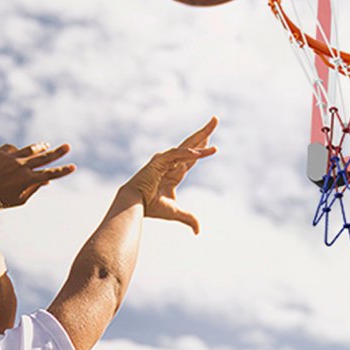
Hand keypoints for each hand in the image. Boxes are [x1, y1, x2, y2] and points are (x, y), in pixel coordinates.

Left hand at [0, 142, 75, 207]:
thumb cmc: (0, 200)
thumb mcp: (20, 199)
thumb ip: (34, 188)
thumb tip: (47, 181)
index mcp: (27, 180)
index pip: (50, 174)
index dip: (63, 171)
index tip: (73, 166)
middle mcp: (21, 167)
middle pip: (44, 157)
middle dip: (58, 152)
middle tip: (67, 146)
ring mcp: (11, 158)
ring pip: (30, 149)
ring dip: (40, 147)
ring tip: (45, 145)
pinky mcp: (0, 153)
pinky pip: (13, 148)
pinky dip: (16, 151)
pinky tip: (16, 155)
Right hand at [122, 118, 217, 233]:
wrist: (133, 205)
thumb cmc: (150, 206)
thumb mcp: (175, 212)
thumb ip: (188, 218)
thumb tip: (198, 231)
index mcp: (174, 171)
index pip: (192, 157)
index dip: (203, 148)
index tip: (213, 141)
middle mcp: (171, 162)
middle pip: (192, 144)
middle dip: (204, 132)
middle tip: (215, 119)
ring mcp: (165, 159)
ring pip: (188, 146)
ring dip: (201, 137)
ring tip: (213, 125)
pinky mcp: (159, 161)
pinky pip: (178, 155)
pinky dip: (189, 153)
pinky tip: (202, 152)